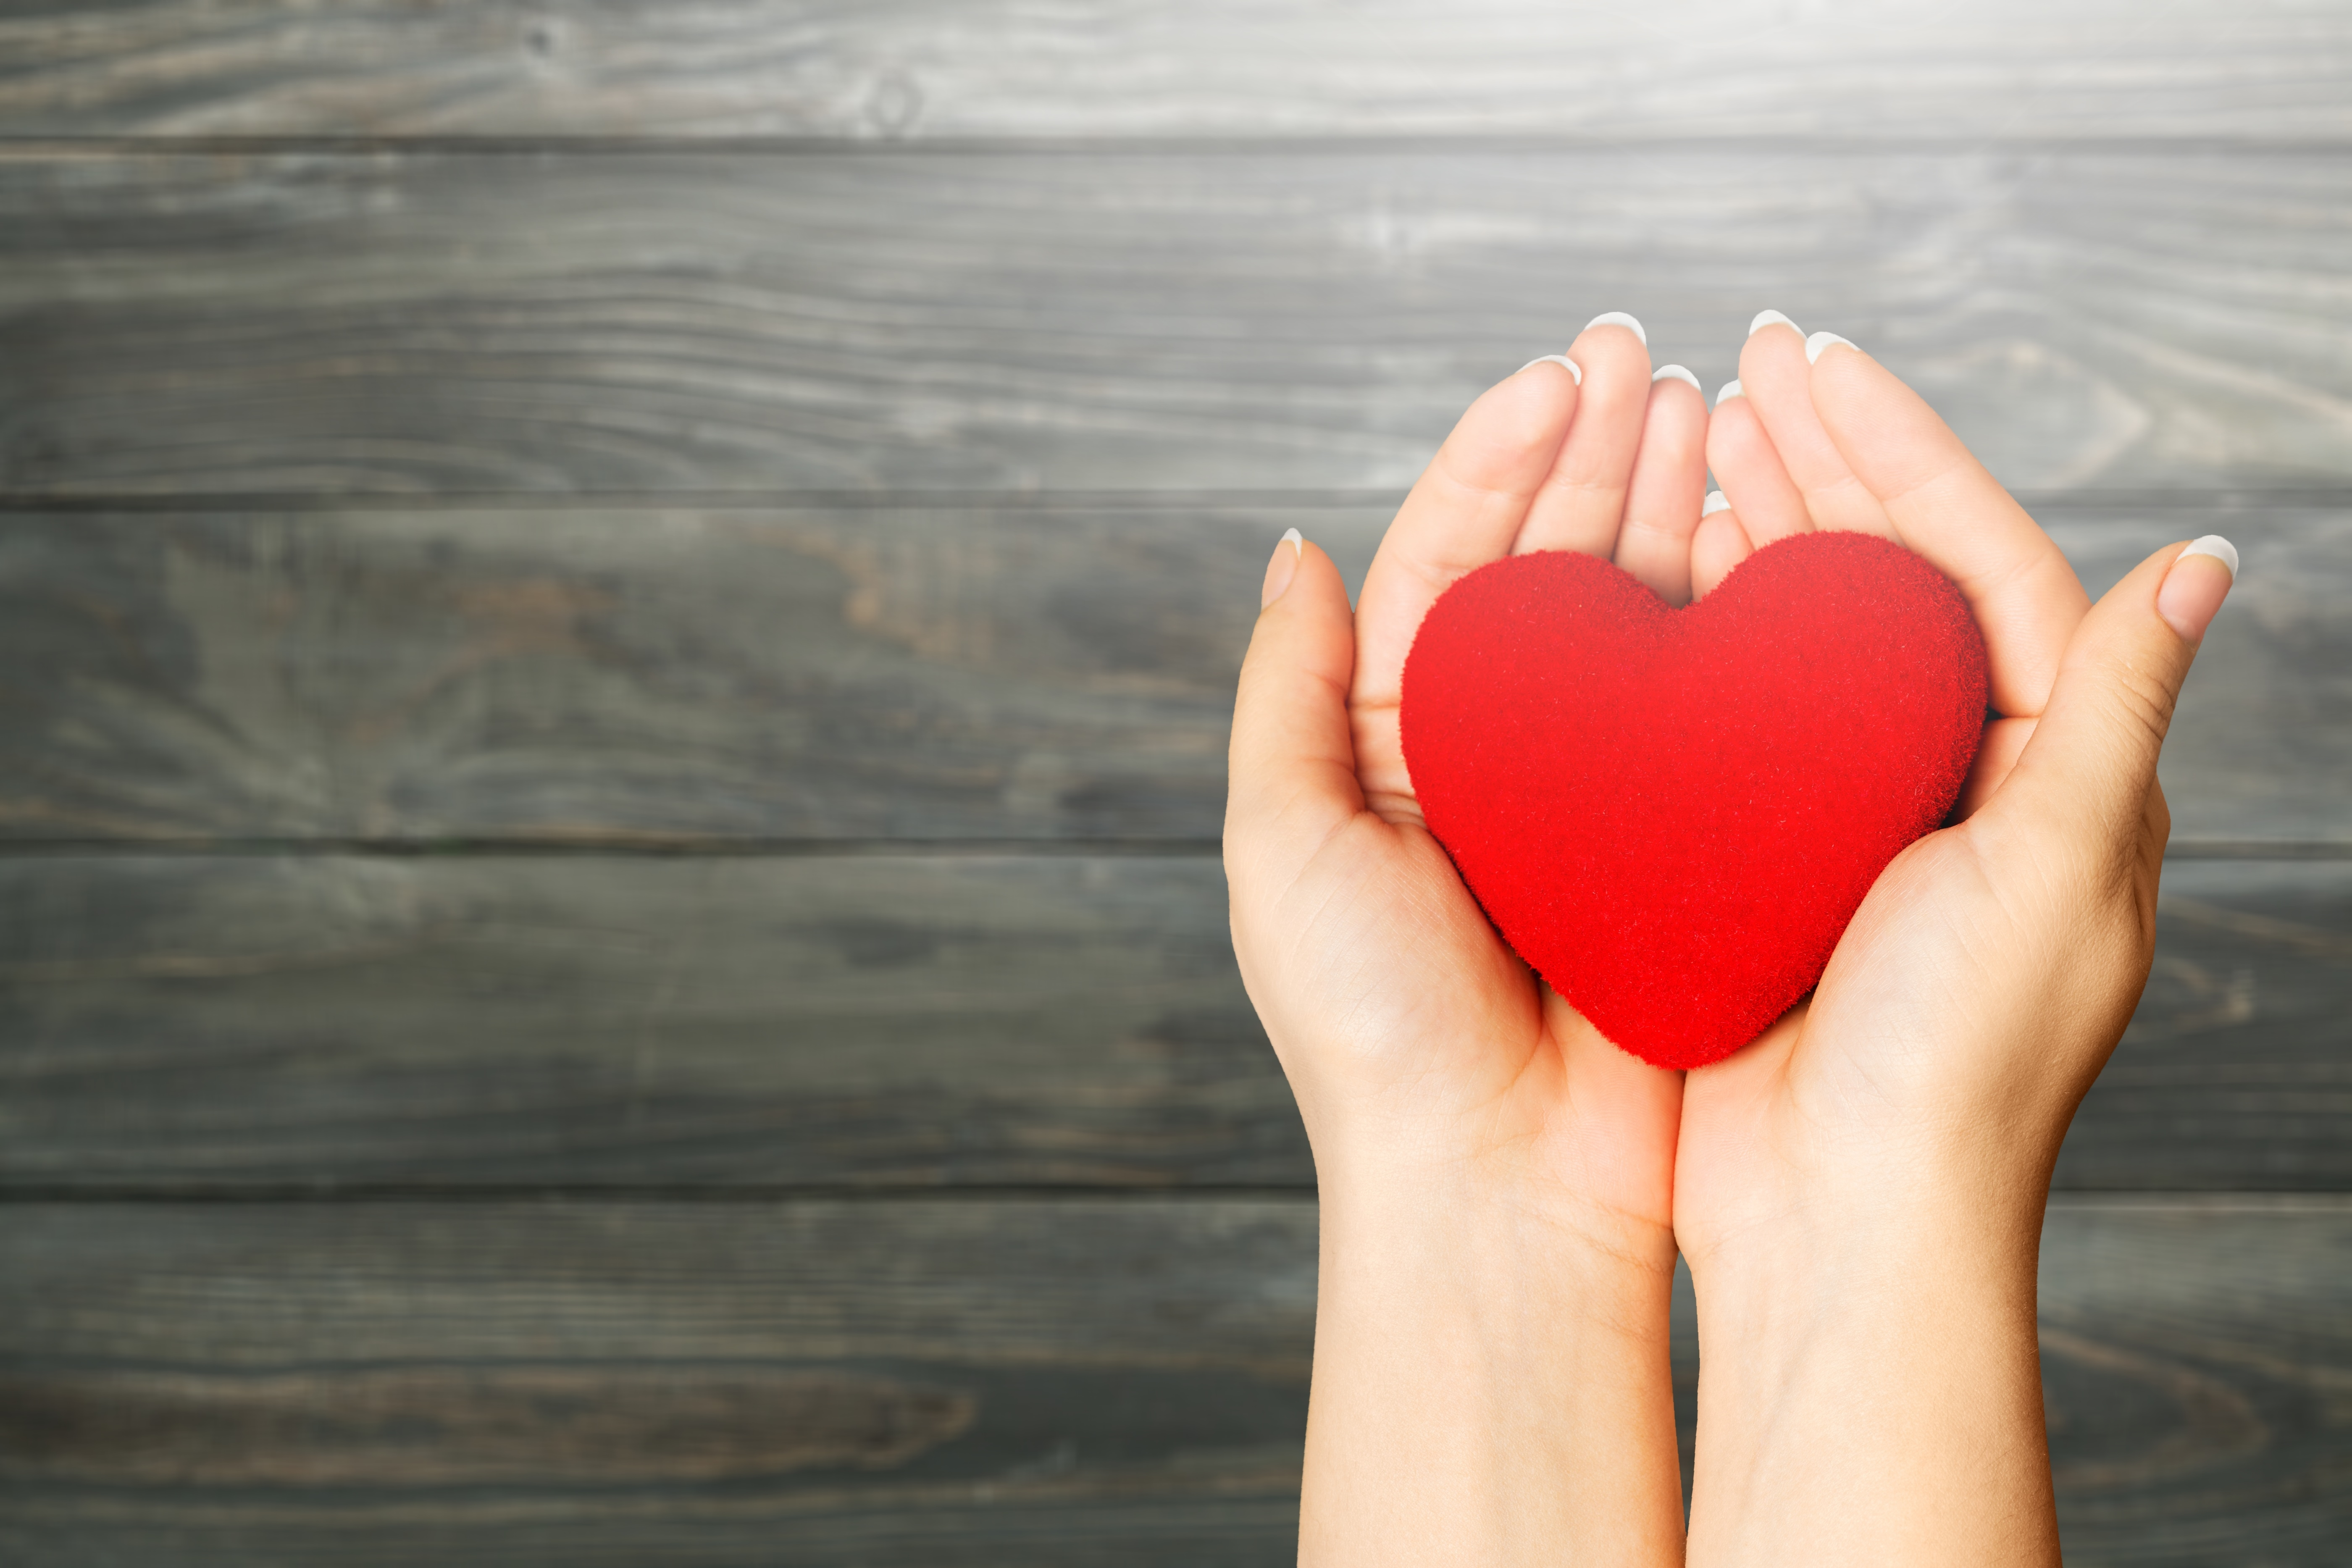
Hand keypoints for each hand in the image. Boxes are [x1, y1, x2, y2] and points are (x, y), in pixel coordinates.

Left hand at [1225, 317, 1703, 1565]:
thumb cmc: (1373, 1033)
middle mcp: (1492, 755)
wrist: (1495, 1187)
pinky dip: (1729, 620)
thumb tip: (1291, 547)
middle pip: (1549, 569)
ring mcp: (1590, 797)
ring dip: (1668, 509)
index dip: (1502, 460)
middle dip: (1596, 455)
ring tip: (1714, 407)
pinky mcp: (1674, 846)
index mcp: (1391, 742)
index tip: (1560, 374)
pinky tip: (1757, 535)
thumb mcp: (1283, 844)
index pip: (1451, 563)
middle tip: (1653, 355)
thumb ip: (1284, 691)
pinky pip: (1704, 712)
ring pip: (1634, 621)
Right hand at [1673, 320, 2235, 1565]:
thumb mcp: (2056, 869)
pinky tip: (1662, 579)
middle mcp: (1959, 780)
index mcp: (2051, 770)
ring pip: (1808, 637)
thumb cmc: (1958, 1066)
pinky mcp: (1775, 863)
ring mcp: (1859, 820)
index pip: (1975, 562)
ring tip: (1699, 437)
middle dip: (1822, 462)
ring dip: (1761, 531)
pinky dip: (1707, 638)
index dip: (1900, 450)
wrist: (1846, 1222)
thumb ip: (2116, 709)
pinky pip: (1742, 719)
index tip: (1819, 362)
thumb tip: (2205, 559)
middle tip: (1745, 362)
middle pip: (1888, 581)